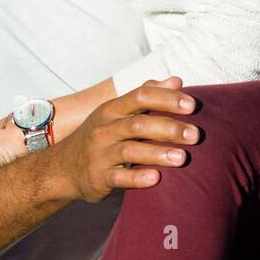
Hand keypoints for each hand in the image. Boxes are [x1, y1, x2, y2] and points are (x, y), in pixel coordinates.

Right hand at [56, 78, 199, 203]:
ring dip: (158, 153)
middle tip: (195, 135)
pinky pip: (119, 178)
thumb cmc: (100, 136)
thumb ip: (147, 96)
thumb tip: (176, 80)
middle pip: (138, 124)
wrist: (63, 168)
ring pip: (130, 151)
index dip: (166, 99)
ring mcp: (100, 154)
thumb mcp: (117, 112)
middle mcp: (105, 129)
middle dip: (169, 128)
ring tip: (182, 157)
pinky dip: (138, 178)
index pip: (140, 96)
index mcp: (112, 109)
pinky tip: (157, 178)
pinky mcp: (99, 178)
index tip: (192, 105)